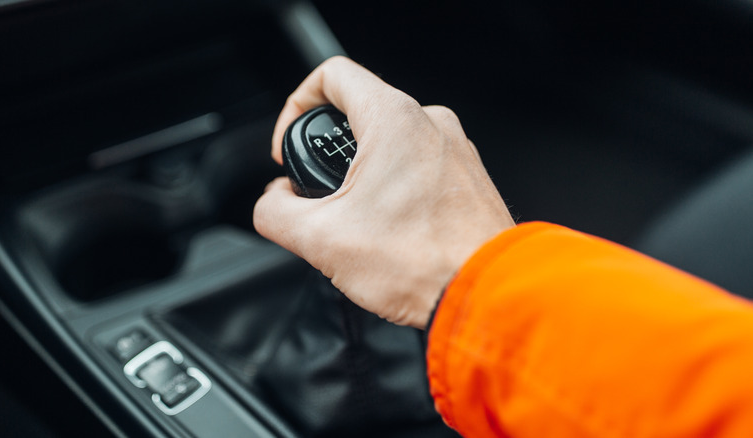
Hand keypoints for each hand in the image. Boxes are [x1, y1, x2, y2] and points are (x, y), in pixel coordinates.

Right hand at [254, 57, 514, 328]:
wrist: (484, 294)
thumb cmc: (422, 263)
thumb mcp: (322, 240)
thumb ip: (276, 212)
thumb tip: (273, 203)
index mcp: (393, 119)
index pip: (331, 75)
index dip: (297, 106)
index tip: (292, 148)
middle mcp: (430, 123)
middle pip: (361, 112)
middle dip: (330, 154)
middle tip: (324, 196)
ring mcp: (454, 149)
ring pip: (391, 143)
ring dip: (364, 175)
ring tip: (360, 221)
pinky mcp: (468, 177)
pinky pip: (420, 166)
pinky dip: (396, 189)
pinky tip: (393, 230)